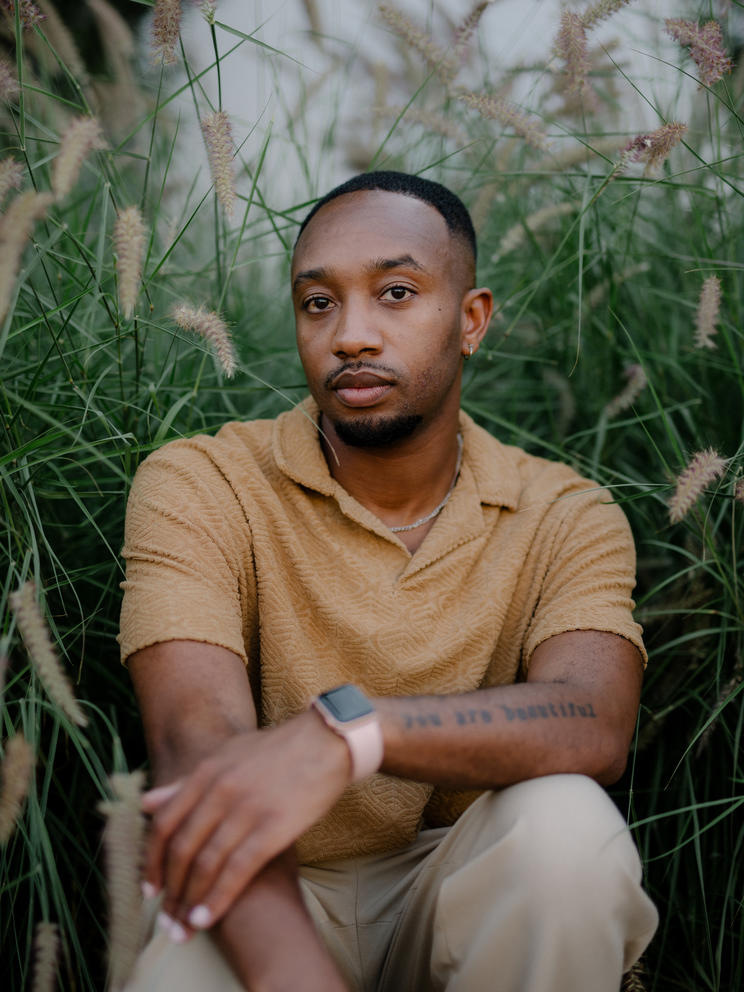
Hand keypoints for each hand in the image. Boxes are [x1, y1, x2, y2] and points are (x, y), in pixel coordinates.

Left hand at [141, 710, 351, 931]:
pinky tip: (206, 919)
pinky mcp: (272, 827)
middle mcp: (219, 791)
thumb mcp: (226, 756)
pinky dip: (217, 899)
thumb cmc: (277, 751)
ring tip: (182, 930)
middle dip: (169, 891)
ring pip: (205, 864)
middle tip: (164, 920)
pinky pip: (236, 870)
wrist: (325, 742)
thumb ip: (185, 783)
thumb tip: (145, 803)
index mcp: (205, 773)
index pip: (164, 824)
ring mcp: (245, 809)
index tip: (148, 888)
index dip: (150, 861)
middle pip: (181, 849)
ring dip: (189, 903)